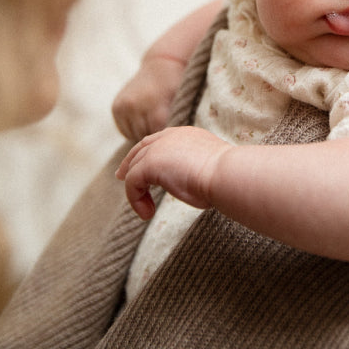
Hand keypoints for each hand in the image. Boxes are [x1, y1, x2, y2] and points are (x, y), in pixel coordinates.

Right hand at [111, 54, 185, 139]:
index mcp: (155, 108)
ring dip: (142, 133)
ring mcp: (124, 107)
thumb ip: (175, 124)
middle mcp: (136, 107)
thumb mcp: (181, 104)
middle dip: (154, 136)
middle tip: (163, 132)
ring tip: (154, 124)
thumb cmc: (176, 87)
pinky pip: (125, 130)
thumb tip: (171, 146)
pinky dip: (133, 129)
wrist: (161, 65)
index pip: (158, 136)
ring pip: (133, 135)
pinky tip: (144, 120)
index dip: (165, 140)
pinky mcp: (116, 107)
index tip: (171, 140)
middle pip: (145, 137)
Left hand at [115, 126, 230, 219]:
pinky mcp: (149, 163)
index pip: (159, 141)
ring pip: (135, 168)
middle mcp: (170, 136)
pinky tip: (147, 213)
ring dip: (137, 192)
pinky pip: (132, 183)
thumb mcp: (209, 168)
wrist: (227, 174)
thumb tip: (194, 183)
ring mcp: (158, 148)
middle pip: (141, 148)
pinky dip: (136, 200)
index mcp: (186, 134)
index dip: (147, 153)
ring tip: (145, 210)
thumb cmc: (226, 177)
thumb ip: (195, 169)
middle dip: (130, 163)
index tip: (140, 166)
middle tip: (121, 177)